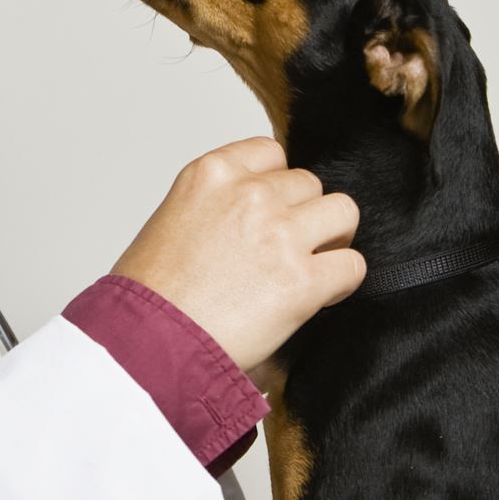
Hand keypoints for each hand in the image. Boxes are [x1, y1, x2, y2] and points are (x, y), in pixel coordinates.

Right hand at [111, 137, 364, 376]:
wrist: (146, 346)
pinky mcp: (302, 280)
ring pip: (342, 212)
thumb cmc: (148, 299)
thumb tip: (250, 221)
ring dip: (331, 239)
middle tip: (286, 251)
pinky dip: (343, 281)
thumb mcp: (171, 223)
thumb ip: (217, 207)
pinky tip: (319, 297)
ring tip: (311, 267)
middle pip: (309, 184)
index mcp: (211, 174)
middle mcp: (249, 195)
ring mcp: (280, 234)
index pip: (271, 153)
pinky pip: (352, 265)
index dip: (277, 186)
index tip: (271, 211)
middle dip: (302, 215)